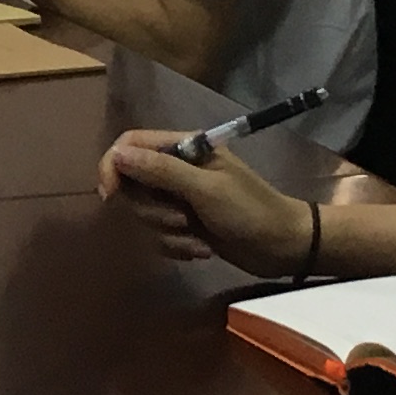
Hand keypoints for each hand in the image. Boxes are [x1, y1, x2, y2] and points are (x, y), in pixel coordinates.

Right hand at [97, 130, 317, 275]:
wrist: (284, 247)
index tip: (111, 196)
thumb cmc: (250, 210)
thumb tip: (116, 155)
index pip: (130, 145)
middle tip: (181, 219)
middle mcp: (176, 170)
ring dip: (168, 233)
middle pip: (132, 185)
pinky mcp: (183, 225)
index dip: (113, 167)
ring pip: (143, 215)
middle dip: (152, 211)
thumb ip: (161, 171)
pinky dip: (176, 246)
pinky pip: (157, 236)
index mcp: (184, 148)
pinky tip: (202, 249)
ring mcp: (179, 198)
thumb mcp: (205, 189)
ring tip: (198, 238)